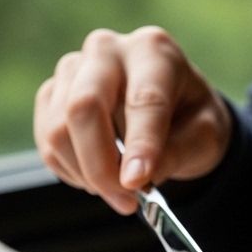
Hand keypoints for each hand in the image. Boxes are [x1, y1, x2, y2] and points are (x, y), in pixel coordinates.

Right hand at [33, 25, 232, 213]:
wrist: (172, 108)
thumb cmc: (190, 118)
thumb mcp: (204, 136)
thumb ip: (176, 153)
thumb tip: (135, 178)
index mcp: (153, 51)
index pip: (143, 99)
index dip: (140, 145)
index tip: (137, 183)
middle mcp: (107, 50)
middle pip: (84, 106)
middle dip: (101, 165)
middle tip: (125, 200)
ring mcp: (72, 69)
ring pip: (58, 130)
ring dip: (87, 174)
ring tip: (118, 188)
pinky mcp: (51, 94)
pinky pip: (47, 143)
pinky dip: (71, 170)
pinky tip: (98, 173)